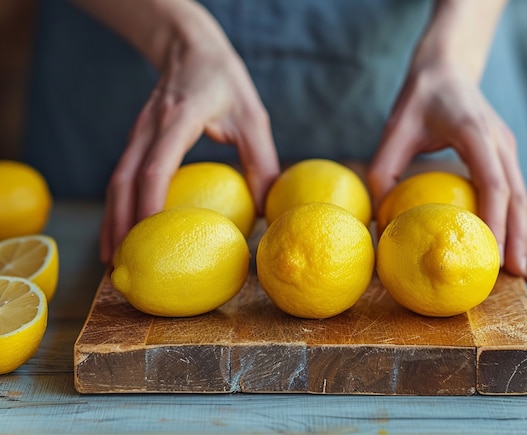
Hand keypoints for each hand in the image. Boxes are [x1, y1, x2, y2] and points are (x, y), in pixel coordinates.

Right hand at [99, 18, 278, 263]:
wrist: (190, 49)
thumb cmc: (225, 82)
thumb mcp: (253, 117)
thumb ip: (262, 160)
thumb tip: (267, 209)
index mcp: (178, 119)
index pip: (155, 167)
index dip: (149, 204)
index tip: (149, 238)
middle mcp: (149, 127)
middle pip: (123, 181)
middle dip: (118, 224)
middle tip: (120, 263)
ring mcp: (138, 132)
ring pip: (115, 181)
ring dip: (111, 219)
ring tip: (112, 257)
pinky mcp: (136, 138)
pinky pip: (122, 176)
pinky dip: (118, 205)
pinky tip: (123, 228)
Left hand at [367, 61, 526, 281]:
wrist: (447, 70)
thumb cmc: (418, 100)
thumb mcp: (394, 130)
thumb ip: (383, 170)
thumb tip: (379, 220)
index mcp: (475, 132)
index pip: (493, 183)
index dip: (496, 221)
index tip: (495, 255)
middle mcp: (499, 141)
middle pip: (518, 196)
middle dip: (521, 238)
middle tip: (519, 277)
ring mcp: (506, 148)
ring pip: (523, 198)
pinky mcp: (505, 154)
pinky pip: (516, 192)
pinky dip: (519, 222)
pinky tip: (518, 247)